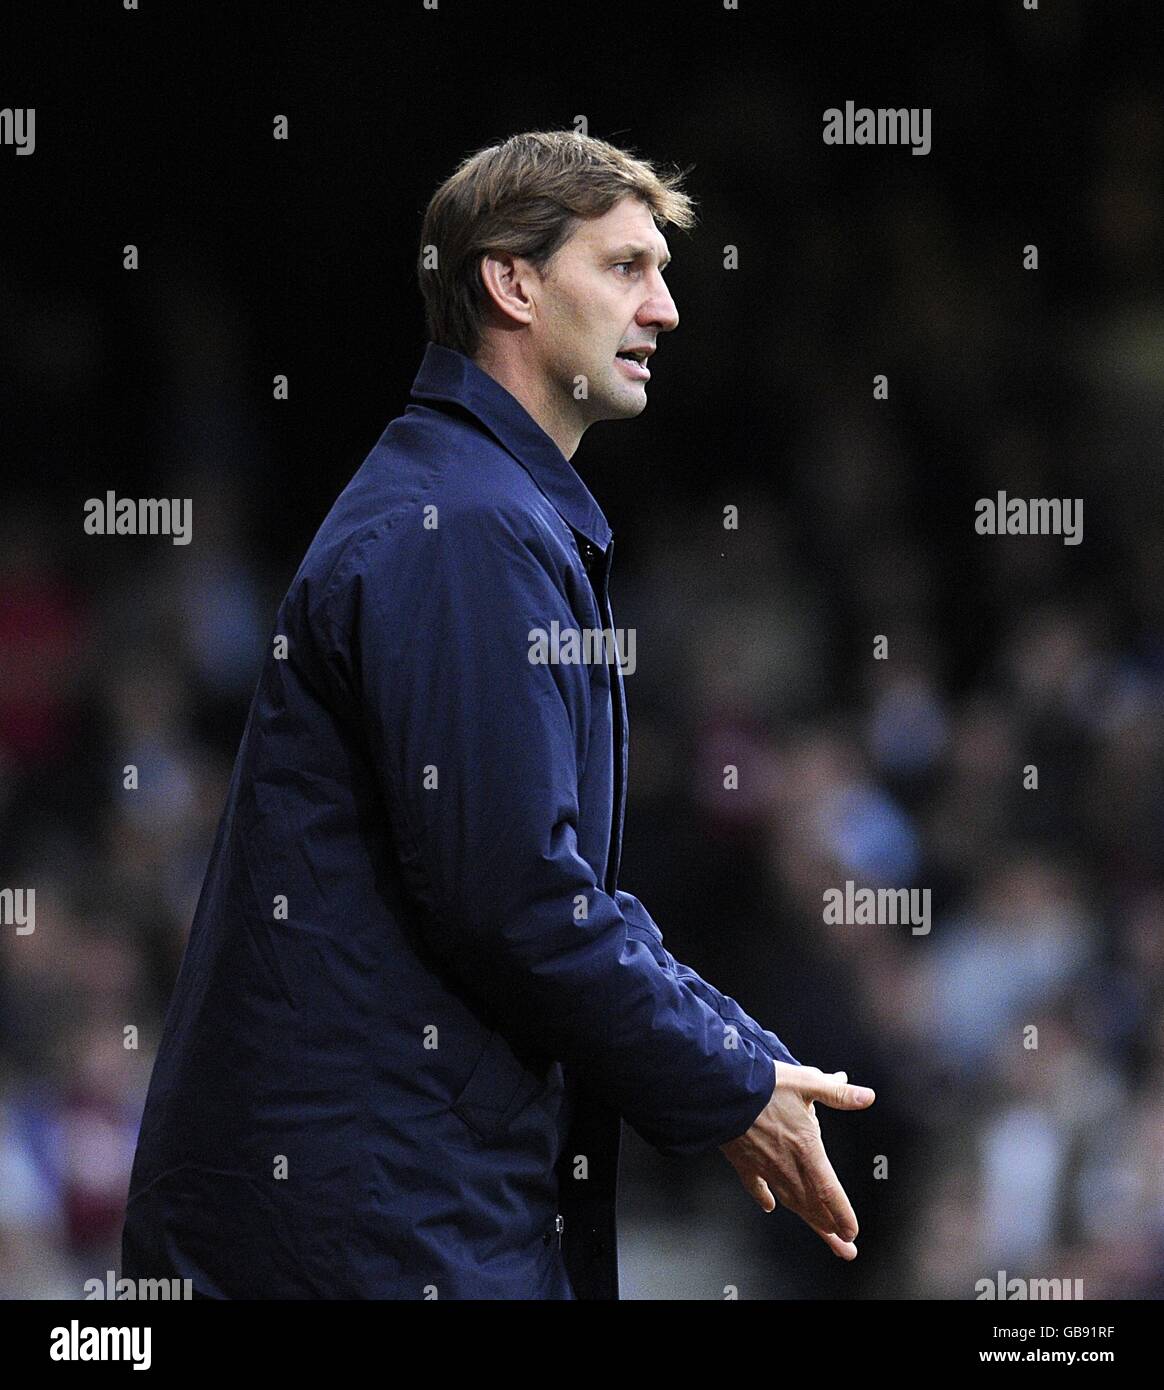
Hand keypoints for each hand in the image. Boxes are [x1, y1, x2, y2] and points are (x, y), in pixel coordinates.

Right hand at [719, 1062, 874, 1259]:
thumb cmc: (766, 1086)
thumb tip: (867, 1096)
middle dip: (831, 1229)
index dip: (843, 1215)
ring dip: (808, 1219)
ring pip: (790, 1201)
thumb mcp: (808, 1084)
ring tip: (822, 1234)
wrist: (723, 1090)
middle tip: (846, 1249)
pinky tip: (770, 1207)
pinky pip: (756, 1187)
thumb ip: (839, 1094)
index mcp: (806, 1150)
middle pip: (812, 1205)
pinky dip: (765, 1198)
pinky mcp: (744, 1162)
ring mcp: (764, 1167)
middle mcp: (787, 1166)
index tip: (852, 1234)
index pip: (829, 1192)